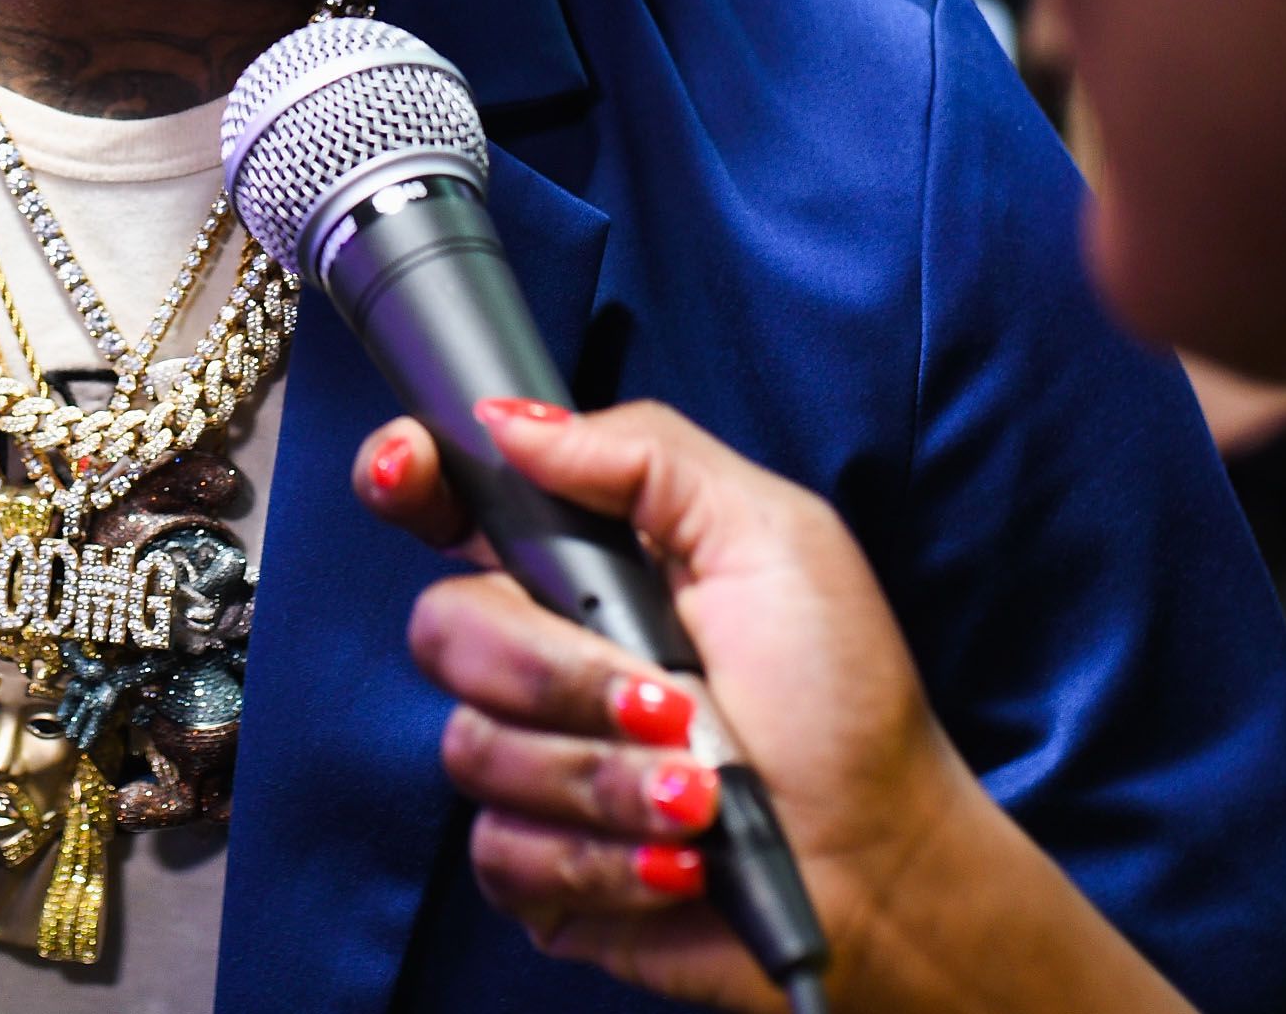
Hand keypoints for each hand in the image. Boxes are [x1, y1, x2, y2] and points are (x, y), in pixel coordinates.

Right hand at [354, 399, 1191, 1013]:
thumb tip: (512, 421)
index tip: (404, 470)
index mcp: (585, 563)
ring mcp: (533, 759)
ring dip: (603, 777)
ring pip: (474, 748)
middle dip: (559, 673)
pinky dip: (601, 856)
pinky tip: (674, 858)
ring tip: (700, 795)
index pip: (452, 502)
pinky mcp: (539, 863)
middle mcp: (543, 654)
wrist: (881, 863)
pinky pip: (503, 850)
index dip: (406, 476)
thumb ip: (645, 456)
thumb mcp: (772, 537)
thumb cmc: (842, 699)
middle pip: (446, 628)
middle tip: (671, 702)